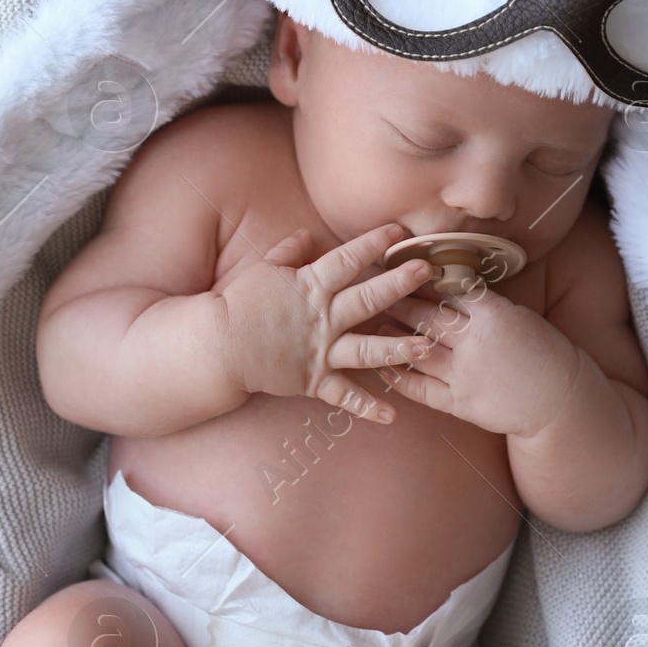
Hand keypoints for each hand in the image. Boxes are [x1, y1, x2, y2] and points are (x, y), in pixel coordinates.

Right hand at [216, 224, 436, 423]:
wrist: (219, 346)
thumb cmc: (240, 304)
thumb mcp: (264, 270)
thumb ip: (289, 251)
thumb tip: (308, 234)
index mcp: (312, 286)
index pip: (348, 260)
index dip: (373, 243)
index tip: (399, 231)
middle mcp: (323, 318)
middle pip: (368, 298)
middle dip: (399, 284)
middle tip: (426, 272)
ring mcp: (321, 350)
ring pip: (367, 349)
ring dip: (398, 348)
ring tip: (428, 347)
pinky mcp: (314, 379)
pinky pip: (344, 395)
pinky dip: (367, 407)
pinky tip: (392, 415)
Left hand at [379, 282, 581, 437]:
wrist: (560, 401)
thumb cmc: (545, 354)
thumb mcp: (520, 316)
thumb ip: (485, 305)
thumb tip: (450, 288)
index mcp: (494, 315)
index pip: (450, 291)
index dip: (425, 280)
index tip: (405, 269)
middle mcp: (476, 343)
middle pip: (428, 317)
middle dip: (401, 301)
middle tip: (379, 289)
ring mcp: (466, 375)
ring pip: (419, 350)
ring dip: (394, 336)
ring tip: (377, 323)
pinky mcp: (460, 404)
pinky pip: (421, 389)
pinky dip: (400, 378)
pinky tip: (384, 367)